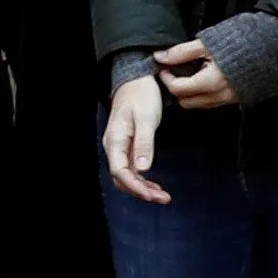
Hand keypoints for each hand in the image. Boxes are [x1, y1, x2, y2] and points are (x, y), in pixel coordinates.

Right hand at [103, 69, 171, 202]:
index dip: (136, 187)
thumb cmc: (141, 95)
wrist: (136, 79)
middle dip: (141, 191)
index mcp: (115, 140)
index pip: (121, 172)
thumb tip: (143, 168)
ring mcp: (120, 146)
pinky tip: (154, 184)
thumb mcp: (146, 117)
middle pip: (122, 177)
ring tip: (162, 196)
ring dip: (142, 188)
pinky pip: (131, 168)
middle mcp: (114, 146)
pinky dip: (143, 179)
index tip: (154, 196)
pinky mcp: (127, 145)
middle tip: (164, 199)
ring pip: (126, 175)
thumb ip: (144, 143)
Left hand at [150, 34, 237, 110]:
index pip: (178, 89)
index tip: (164, 66)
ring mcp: (229, 99)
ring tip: (188, 73)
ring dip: (189, 92)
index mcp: (211, 82)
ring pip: (199, 104)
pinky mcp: (237, 98)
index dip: (166, 77)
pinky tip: (204, 77)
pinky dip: (203, 93)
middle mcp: (220, 96)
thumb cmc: (240, 42)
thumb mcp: (207, 44)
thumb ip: (181, 52)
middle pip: (186, 102)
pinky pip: (213, 102)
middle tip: (174, 71)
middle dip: (176, 88)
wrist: (273, 46)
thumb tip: (159, 57)